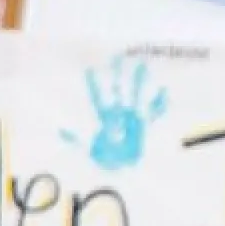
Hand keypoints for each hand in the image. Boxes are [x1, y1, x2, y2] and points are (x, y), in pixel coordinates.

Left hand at [73, 55, 166, 169]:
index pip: (97, 97)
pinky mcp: (143, 124)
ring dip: (138, 81)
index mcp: (103, 117)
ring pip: (136, 94)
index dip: (93, 84)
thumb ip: (76, 139)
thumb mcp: (87, 149)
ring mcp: (131, 116)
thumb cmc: (104, 158)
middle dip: (118, 74)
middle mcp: (118, 113)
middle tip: (116, 56)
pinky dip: (159, 103)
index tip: (89, 70)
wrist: (121, 168)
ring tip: (142, 65)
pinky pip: (153, 112)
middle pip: (118, 89)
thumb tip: (60, 130)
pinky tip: (164, 92)